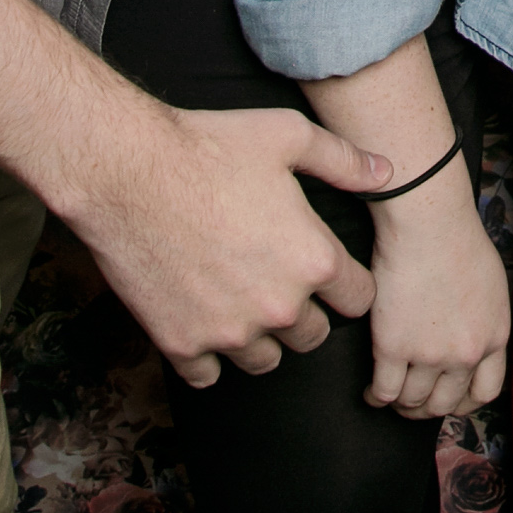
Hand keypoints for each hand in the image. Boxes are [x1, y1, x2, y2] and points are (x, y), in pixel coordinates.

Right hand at [71, 103, 388, 388]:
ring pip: (266, 362)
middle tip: (278, 280)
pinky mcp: (182, 345)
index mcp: (313, 260)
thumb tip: (386, 173)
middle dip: (305, 313)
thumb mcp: (288, 137)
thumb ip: (343, 161)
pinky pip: (209, 375)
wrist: (127, 171)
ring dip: (260, 339)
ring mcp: (229, 332)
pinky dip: (208, 354)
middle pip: (314, 336)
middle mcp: (278, 306)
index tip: (328, 272)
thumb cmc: (210, 146)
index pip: (359, 300)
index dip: (347, 284)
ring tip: (242, 301)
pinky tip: (203, 318)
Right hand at [364, 171, 510, 418]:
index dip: (463, 403)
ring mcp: (429, 354)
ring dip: (400, 404)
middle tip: (412, 402)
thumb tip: (468, 336)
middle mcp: (466, 353)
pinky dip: (375, 397)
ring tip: (390, 396)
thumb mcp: (492, 285)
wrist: (428, 222)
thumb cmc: (457, 238)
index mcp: (494, 336)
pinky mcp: (393, 347)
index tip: (448, 400)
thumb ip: (484, 319)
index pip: (485, 393)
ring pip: (412, 402)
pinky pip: (384, 391)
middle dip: (427, 408)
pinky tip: (370, 392)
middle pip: (445, 403)